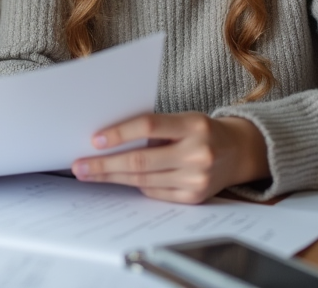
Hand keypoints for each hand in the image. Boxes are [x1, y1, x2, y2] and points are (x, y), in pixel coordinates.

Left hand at [71, 113, 269, 203]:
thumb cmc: (200, 130)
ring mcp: (197, 178)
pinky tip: (120, 180)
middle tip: (79, 165)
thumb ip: (154, 127)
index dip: (119, 133)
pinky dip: (136, 185)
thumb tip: (108, 139)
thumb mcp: (183, 119)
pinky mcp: (194, 198)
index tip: (94, 140)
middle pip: (140, 160)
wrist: (237, 152)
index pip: (149, 126)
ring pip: (143, 180)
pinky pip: (155, 193)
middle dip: (104, 165)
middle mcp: (198, 152)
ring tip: (90, 174)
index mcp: (193, 124)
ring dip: (112, 177)